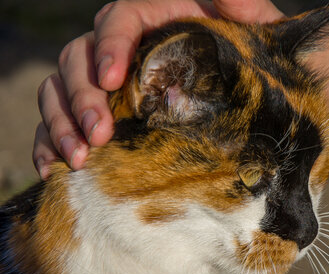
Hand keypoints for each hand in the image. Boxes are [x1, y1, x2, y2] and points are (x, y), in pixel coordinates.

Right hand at [34, 0, 283, 178]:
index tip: (113, 79)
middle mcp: (114, 48)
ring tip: (81, 159)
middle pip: (77, 58)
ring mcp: (97, 83)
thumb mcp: (247, 31)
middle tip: (100, 134)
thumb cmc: (239, 59)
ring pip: (56, 90)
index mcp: (148, 20)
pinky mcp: (91, 113)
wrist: (234, 94)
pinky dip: (48, 144)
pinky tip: (55, 171)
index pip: (116, 19)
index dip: (110, 46)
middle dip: (83, 97)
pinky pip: (54, 123)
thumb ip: (239, 8)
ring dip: (61, 124)